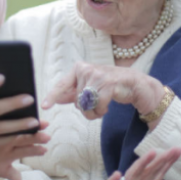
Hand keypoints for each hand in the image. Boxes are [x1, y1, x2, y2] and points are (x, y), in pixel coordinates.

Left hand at [0, 121, 50, 179]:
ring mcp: (8, 156)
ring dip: (34, 151)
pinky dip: (17, 179)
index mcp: (2, 132)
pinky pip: (13, 174)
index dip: (29, 124)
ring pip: (24, 152)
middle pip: (25, 138)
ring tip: (43, 150)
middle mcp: (9, 143)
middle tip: (46, 136)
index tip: (41, 122)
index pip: (17, 126)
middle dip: (37, 137)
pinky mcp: (4, 169)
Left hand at [42, 63, 165, 122]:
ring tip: (103, 105)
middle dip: (86, 108)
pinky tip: (107, 106)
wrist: (135, 85)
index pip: (62, 84)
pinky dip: (102, 111)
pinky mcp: (108, 83)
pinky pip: (97, 106)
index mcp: (80, 68)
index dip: (53, 96)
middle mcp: (87, 69)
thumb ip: (74, 92)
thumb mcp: (91, 88)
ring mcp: (97, 75)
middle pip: (76, 100)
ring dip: (94, 111)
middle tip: (97, 104)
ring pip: (86, 105)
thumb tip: (57, 98)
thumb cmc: (112, 86)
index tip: (44, 106)